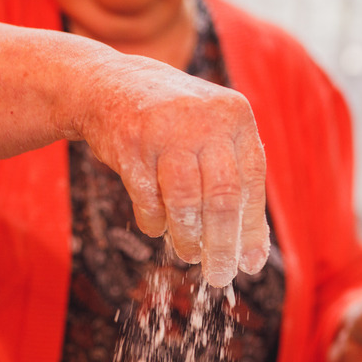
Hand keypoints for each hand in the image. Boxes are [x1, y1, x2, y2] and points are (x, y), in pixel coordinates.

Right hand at [75, 56, 268, 286]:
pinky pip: (148, 199)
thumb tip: (252, 253)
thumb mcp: (212, 135)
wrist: (108, 85)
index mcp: (235, 116)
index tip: (249, 265)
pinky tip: (157, 227)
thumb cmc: (171, 122)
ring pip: (185, 202)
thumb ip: (235, 181)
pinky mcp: (130, 144)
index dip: (251, 230)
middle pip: (223, 197)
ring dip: (188, 238)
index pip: (251, 183)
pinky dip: (154, 221)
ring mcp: (165, 130)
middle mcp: (205, 119)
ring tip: (188, 254)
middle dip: (222, 245)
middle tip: (218, 275)